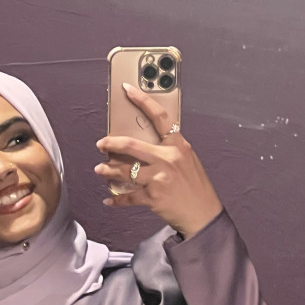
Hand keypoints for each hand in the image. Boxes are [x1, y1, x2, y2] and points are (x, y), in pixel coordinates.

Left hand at [94, 83, 222, 238]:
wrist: (203, 214)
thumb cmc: (196, 188)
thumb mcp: (187, 161)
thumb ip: (169, 150)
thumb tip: (143, 146)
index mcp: (178, 146)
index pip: (159, 117)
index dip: (142, 101)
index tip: (128, 90)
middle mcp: (167, 159)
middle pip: (132, 145)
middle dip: (112, 144)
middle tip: (101, 144)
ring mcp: (159, 178)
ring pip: (126, 171)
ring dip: (108, 171)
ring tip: (100, 170)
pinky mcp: (153, 197)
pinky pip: (128, 197)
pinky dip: (116, 200)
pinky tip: (109, 200)